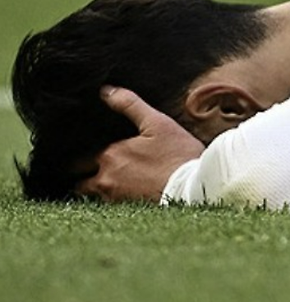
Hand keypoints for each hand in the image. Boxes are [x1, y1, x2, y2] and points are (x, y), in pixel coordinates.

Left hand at [77, 86, 204, 202]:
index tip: (85, 154)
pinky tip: (121, 196)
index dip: (80, 156)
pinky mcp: (128, 212)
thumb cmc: (178, 154)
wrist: (195, 187)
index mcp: (110, 155)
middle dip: (81, 176)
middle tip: (84, 172)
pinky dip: (110, 202)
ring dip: (94, 191)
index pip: (80, 158)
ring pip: (93, 197)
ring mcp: (116, 199)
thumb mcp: (157, 123)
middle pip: (80, 182)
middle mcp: (106, 179)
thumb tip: (106, 91)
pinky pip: (109, 208)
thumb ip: (130, 104)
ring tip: (103, 185)